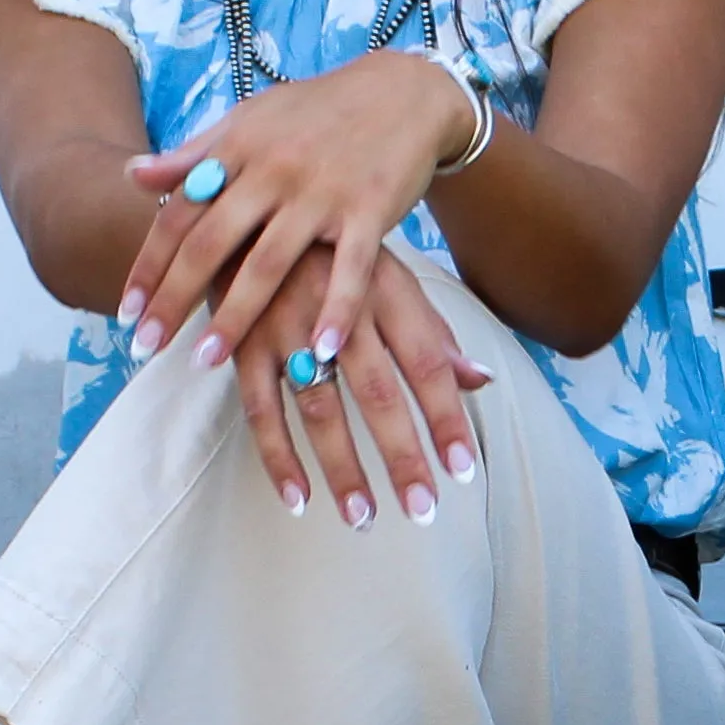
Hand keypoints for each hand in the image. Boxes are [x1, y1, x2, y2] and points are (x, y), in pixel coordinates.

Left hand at [119, 51, 474, 380]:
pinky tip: (319, 352)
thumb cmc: (316, 115)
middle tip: (146, 347)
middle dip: (174, 299)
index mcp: (239, 148)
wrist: (404, 92)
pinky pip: (351, 270)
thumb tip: (133, 175)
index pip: (179, 213)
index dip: (150, 264)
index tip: (126, 312)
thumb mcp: (250, 121)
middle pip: (211, 244)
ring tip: (205, 361)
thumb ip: (194, 155)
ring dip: (235, 316)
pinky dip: (337, 311)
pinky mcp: (370, 210)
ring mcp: (322, 192)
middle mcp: (274, 171)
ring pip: (269, 264)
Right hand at [233, 246, 490, 523]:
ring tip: (363, 517)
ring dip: (342, 467)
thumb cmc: (330, 252)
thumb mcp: (387, 275)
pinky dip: (278, 456)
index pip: (426, 362)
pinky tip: (298, 499)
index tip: (463, 470)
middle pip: (377, 393)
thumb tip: (482, 381)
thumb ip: (432, 332)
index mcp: (384, 288)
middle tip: (422, 509)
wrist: (244, 207)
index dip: (445, 417)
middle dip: (402, 455)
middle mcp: (339, 308)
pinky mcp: (242, 343)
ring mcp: (285, 326)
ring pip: (318, 407)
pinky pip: (259, 409)